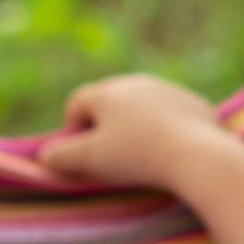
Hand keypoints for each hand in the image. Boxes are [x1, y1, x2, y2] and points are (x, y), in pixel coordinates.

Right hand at [38, 72, 223, 193]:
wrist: (198, 154)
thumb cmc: (137, 156)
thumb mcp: (91, 160)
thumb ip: (62, 157)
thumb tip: (45, 155)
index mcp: (108, 91)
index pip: (77, 103)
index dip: (72, 130)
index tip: (81, 155)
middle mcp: (137, 82)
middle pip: (110, 102)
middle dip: (104, 127)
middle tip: (110, 157)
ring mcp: (168, 90)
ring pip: (141, 107)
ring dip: (134, 127)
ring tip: (141, 156)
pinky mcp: (194, 103)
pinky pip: (170, 115)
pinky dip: (164, 130)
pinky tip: (169, 152)